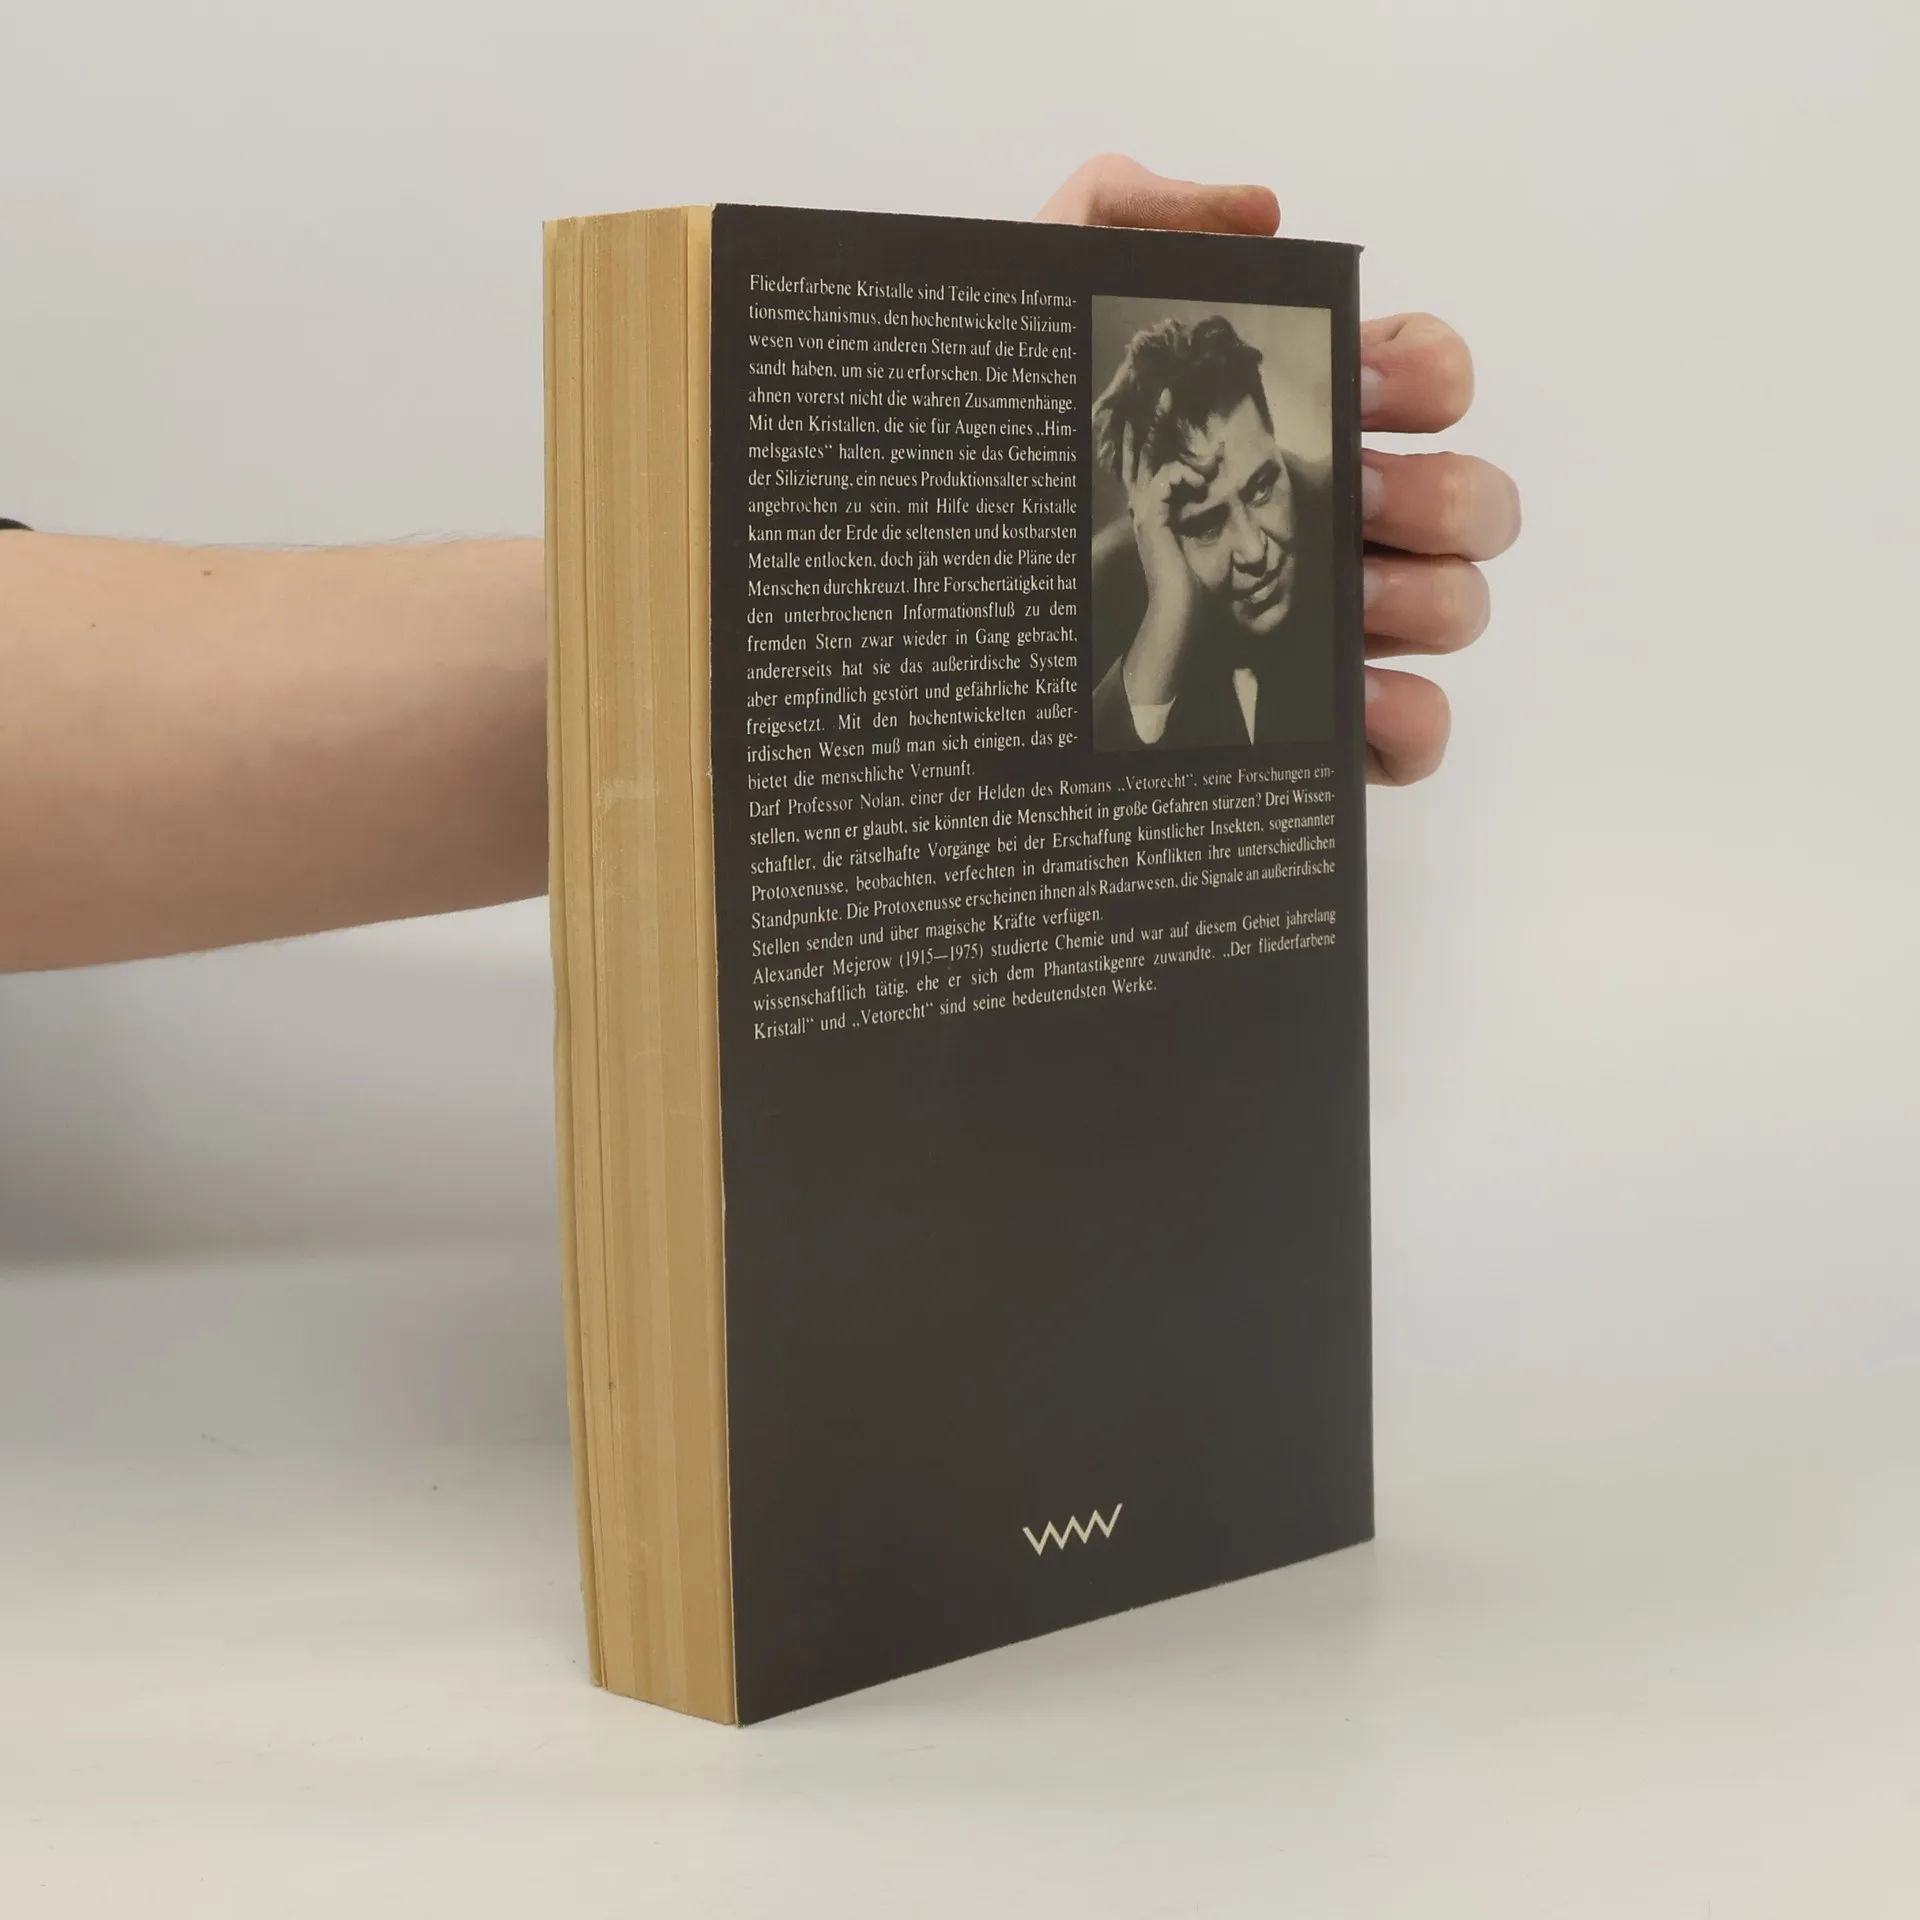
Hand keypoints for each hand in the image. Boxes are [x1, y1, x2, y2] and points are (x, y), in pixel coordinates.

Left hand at [1038, 155, 1521, 784]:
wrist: (944, 629)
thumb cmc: (1000, 475)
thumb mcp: (1033, 317)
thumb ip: (1123, 215)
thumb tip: (1262, 215)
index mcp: (1288, 428)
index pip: (1423, 379)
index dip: (1424, 375)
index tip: (1362, 391)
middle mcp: (1328, 525)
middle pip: (1466, 500)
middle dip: (1437, 494)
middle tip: (1350, 504)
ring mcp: (1328, 627)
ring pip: (1456, 607)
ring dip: (1427, 597)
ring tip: (1341, 602)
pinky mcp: (1311, 724)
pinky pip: (1414, 728)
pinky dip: (1411, 713)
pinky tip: (1352, 696)